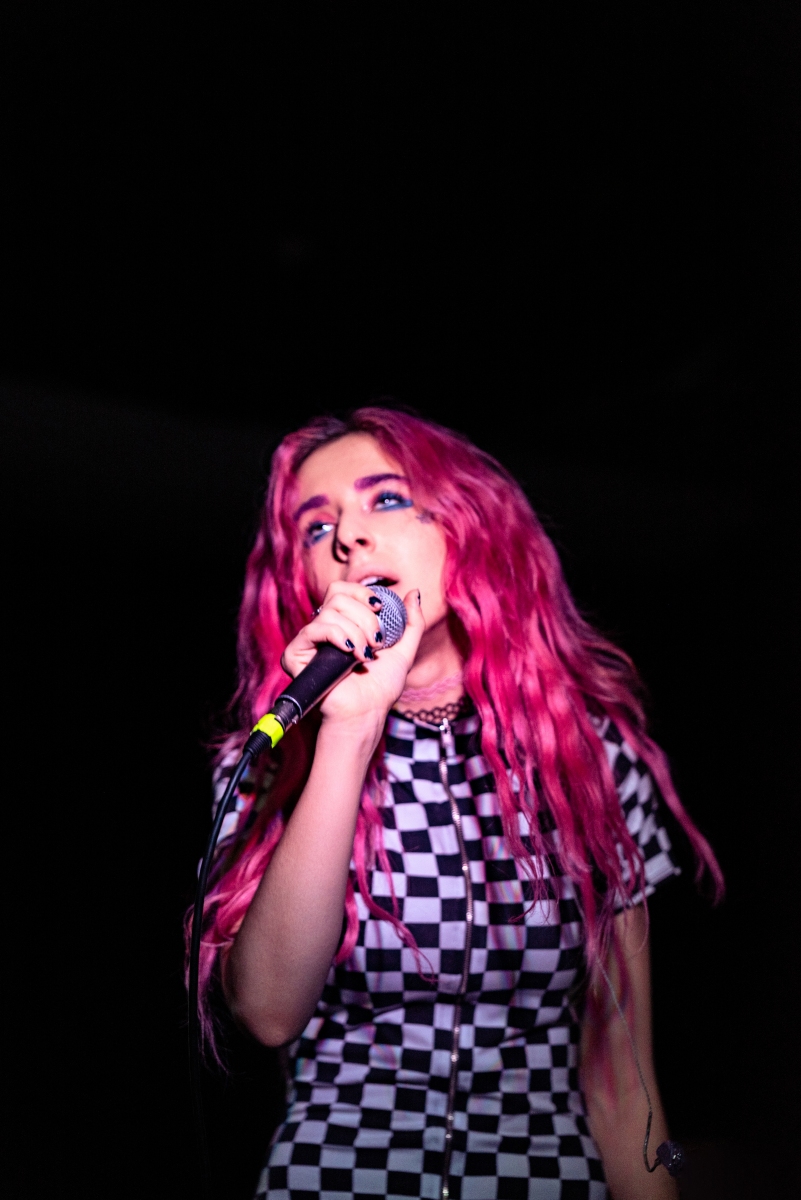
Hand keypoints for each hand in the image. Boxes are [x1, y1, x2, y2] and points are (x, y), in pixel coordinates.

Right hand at [280, 583, 425, 729]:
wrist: (366, 712)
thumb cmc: (381, 688)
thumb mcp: (404, 650)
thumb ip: (412, 622)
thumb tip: (413, 592)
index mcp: (342, 624)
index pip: (342, 590)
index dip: (361, 592)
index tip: (380, 609)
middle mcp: (322, 629)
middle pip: (337, 595)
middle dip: (364, 616)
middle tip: (376, 642)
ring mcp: (308, 642)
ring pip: (330, 612)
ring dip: (355, 632)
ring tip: (364, 656)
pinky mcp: (295, 654)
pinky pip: (313, 629)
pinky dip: (337, 636)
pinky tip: (349, 653)